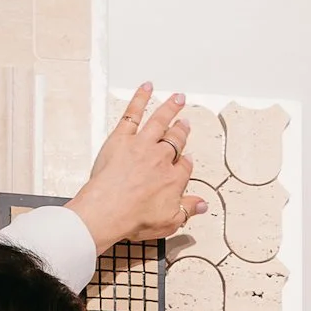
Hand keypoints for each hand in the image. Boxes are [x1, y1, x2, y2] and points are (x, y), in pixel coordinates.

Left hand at [69, 83, 205, 252]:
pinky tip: (146, 88)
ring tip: (177, 99)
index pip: (185, 165)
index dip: (186, 162)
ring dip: (170, 108)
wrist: (108, 210)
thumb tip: (201, 205)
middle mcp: (161, 158)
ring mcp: (142, 145)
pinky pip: (133, 114)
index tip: (187, 159)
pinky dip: (140, 99)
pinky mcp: (122, 138)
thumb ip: (187, 210)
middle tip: (185, 123)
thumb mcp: (169, 222)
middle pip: (176, 139)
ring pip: (160, 121)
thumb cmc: (134, 217)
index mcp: (174, 179)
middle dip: (182, 130)